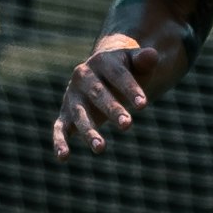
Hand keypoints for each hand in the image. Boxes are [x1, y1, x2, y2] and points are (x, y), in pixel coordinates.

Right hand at [52, 33, 156, 159]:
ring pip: (80, 115)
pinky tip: (63, 157)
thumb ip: (143, 60)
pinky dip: (59, 142)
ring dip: (88, 131)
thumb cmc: (125, 70)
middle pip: (99, 94)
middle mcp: (83, 77)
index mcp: (102, 61)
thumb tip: (153, 55)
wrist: (103, 71)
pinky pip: (60, 129)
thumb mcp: (134, 63)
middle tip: (127, 125)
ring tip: (101, 148)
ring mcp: (73, 97)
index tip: (144, 106)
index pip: (118, 75)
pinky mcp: (65, 114)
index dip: (131, 89)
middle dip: (113, 110)